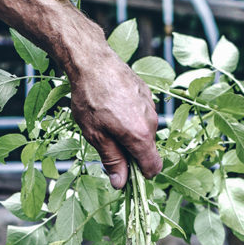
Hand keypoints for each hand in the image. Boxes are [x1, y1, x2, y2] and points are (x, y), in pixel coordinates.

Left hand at [69, 48, 161, 188]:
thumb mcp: (96, 135)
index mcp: (140, 135)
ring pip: (143, 131)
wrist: (91, 60)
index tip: (125, 173)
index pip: (153, 166)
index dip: (141, 175)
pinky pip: (141, 114)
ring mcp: (150, 106)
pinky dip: (130, 117)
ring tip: (106, 120)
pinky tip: (112, 106)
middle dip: (130, 152)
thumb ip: (112, 160)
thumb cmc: (90, 98)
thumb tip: (121, 183)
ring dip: (129, 133)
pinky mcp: (146, 93)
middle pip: (146, 149)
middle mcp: (151, 121)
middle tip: (106, 141)